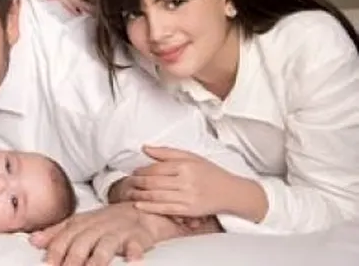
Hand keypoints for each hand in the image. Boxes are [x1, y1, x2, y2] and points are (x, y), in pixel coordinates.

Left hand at [30, 203, 155, 265]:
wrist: (138, 210)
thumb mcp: (79, 224)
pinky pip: (136, 245)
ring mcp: (118, 232)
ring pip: (106, 245)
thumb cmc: (105, 222)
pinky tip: (132, 260)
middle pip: (82, 243)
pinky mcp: (137, 237)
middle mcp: (97, 227)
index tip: (48, 264)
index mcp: (81, 224)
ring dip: (98, 260)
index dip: (55, 251)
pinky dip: (134, 253)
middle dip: (72, 259)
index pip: (64, 237)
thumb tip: (33, 240)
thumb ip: (56, 233)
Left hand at [124, 146, 244, 217]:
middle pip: (154, 182)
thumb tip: (145, 148)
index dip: (141, 170)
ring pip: (157, 196)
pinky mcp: (189, 210)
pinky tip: (139, 205)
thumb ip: (166, 152)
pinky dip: (150, 207)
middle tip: (127, 182)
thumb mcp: (191, 156)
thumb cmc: (210, 173)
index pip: (156, 168)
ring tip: (129, 193)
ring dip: (140, 195)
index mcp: (185, 166)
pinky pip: (165, 209)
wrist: (231, 193)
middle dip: (137, 183)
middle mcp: (186, 181)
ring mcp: (188, 197)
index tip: (133, 171)